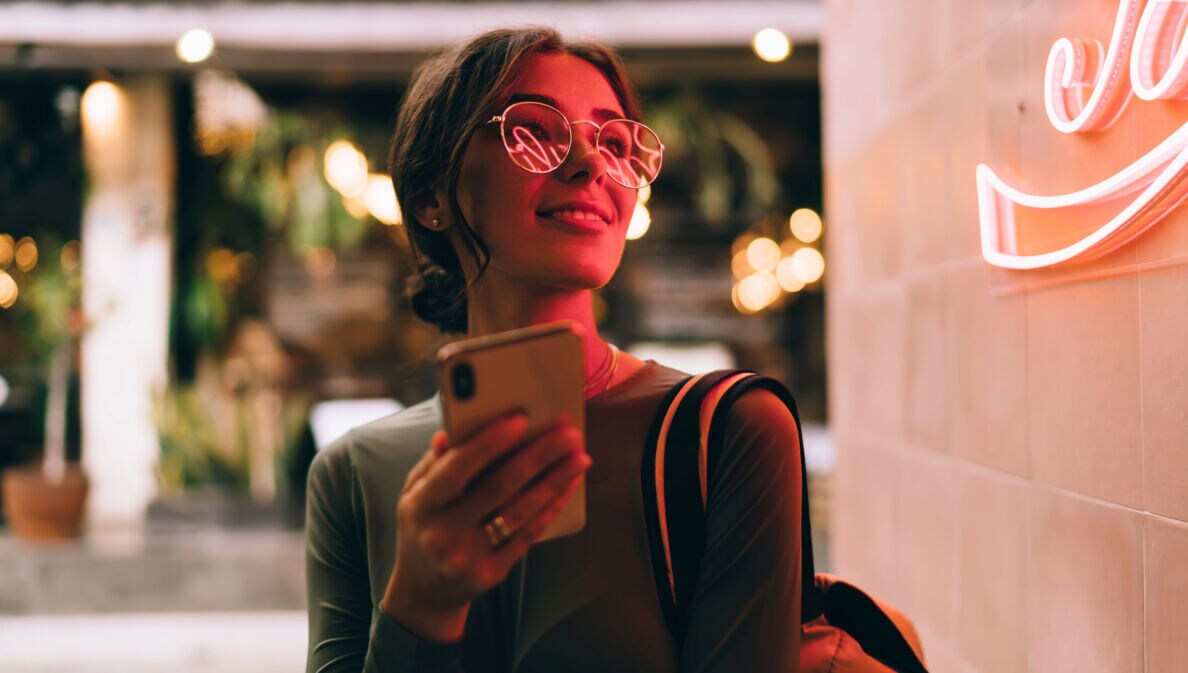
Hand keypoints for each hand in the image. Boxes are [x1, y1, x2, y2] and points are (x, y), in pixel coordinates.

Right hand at [382, 413, 589, 641]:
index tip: (521, 419)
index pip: (457, 468)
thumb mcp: (413, 494)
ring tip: (579, 458)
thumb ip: (434, 462)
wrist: (423, 591)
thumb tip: (453, 430)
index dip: (489, 443)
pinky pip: (528, 535)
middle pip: (499, 487)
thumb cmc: (424, 527)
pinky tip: (568, 487)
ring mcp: (467, 557)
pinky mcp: (491, 574)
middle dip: (539, 456)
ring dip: (555, 481)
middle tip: (568, 434)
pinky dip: (551, 507)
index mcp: (421, 505)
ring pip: (521, 511)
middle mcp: (442, 533)